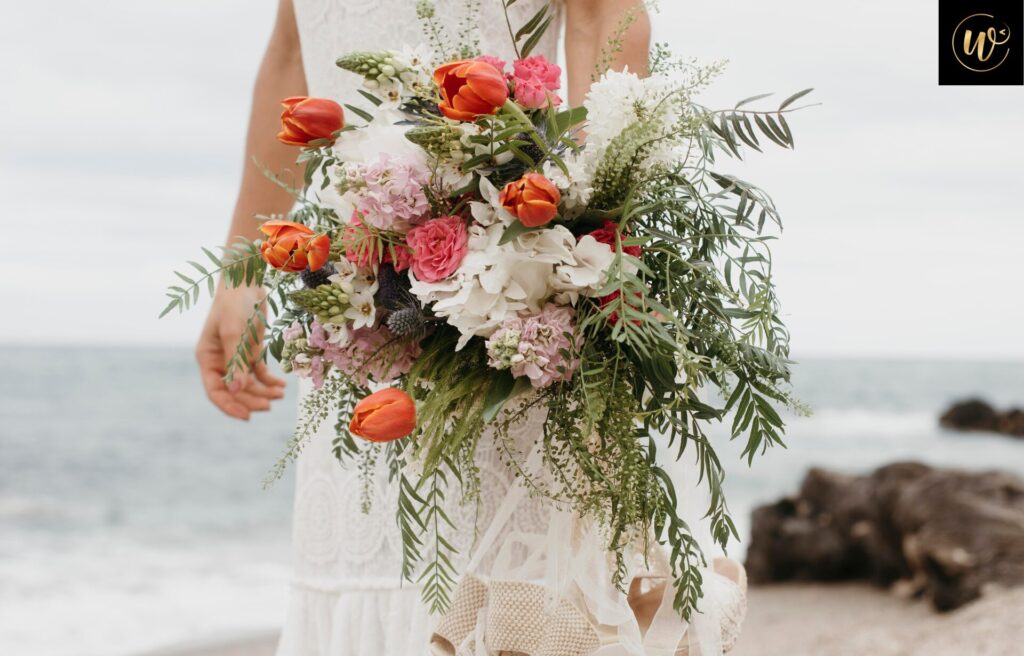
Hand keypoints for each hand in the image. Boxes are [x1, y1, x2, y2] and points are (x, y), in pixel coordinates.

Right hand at [196, 284, 286, 419]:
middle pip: (235, 391)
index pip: (216, 391)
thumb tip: (236, 391)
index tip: (247, 416)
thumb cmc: (235, 304)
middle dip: (252, 400)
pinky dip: (270, 381)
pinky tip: (282, 386)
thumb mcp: (235, 332)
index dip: (230, 406)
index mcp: (207, 358)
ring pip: (249, 384)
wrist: (247, 282)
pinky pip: (259, 373)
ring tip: (281, 395)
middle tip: (271, 405)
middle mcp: (220, 361)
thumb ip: (236, 362)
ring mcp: (236, 357)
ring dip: (264, 392)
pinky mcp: (250, 351)